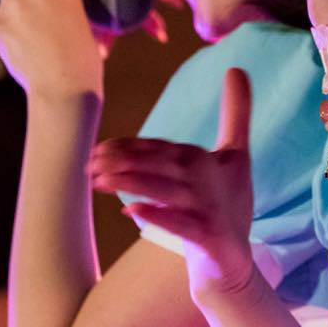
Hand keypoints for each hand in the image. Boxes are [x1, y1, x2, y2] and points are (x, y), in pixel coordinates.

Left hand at [88, 69, 256, 297]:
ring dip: (132, 183)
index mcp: (205, 159)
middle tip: (90, 165)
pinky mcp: (209, 236)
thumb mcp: (236, 155)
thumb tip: (237, 68)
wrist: (235, 258)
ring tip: (100, 182)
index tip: (100, 150)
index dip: (129, 147)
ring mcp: (207, 208)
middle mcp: (205, 180)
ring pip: (164, 191)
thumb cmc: (229, 201)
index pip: (161, 148)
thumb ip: (236, 113)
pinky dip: (157, 216)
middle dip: (123, 162)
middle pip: (158, 165)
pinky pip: (180, 225)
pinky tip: (130, 211)